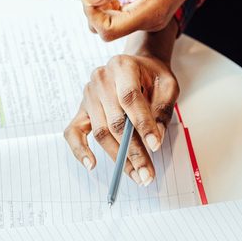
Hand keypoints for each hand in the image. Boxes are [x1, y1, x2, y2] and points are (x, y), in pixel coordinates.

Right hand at [64, 24, 179, 184]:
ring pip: (100, 132)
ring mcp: (88, 95)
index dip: (142, 124)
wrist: (137, 65)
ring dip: (118, 158)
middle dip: (133, 151)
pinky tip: (91, 165)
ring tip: (136, 175)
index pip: (130, 98)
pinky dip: (79, 151)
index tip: (156, 146)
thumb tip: (156, 138)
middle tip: (147, 174)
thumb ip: (163, 108)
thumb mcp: (168, 85)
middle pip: (115, 121)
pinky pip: (73, 133)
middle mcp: (101, 79)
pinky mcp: (81, 110)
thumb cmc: (152, 76)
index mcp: (122, 67)